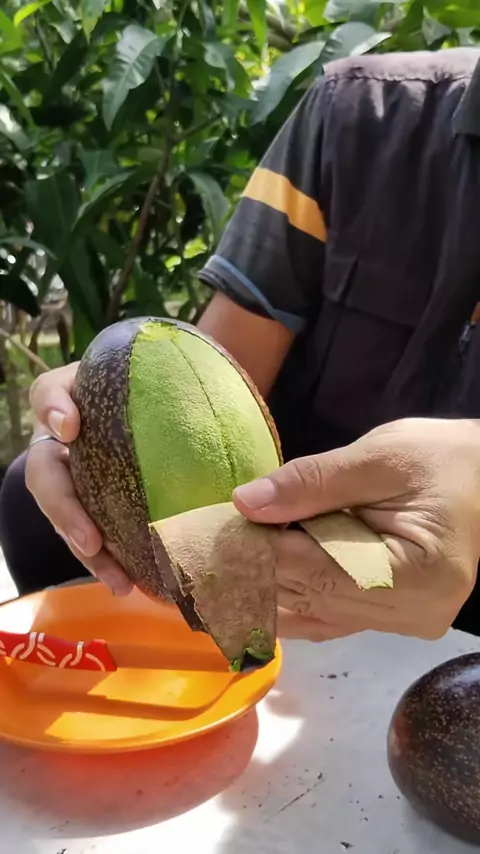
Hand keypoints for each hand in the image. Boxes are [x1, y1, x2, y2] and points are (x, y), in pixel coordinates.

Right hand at [26, 365, 132, 595]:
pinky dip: (111, 563)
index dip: (53, 411)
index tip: (70, 428)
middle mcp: (61, 444)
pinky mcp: (99, 509)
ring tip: (119, 582)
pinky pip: (97, 539)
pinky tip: (131, 584)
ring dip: (91, 555)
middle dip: (66, 515)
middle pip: (46, 480)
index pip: (47, 396)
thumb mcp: (134, 372)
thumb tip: (69, 427)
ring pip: (70, 521)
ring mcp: (78, 480)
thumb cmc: (147, 385)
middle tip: (90, 542)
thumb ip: (119, 382)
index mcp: (67, 404)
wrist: (169, 400)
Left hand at [233, 418, 479, 641]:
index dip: (261, 553)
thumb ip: (312, 482)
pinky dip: (290, 598)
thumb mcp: (378, 457)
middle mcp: (414, 613)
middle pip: (313, 596)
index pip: (319, 570)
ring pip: (314, 613)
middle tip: (201, 548)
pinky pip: (329, 616)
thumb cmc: (438, 459)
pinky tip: (252, 585)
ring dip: (265, 588)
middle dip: (255, 570)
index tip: (212, 533)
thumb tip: (245, 504)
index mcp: (420, 574)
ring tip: (217, 564)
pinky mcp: (392, 617)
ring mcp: (404, 622)